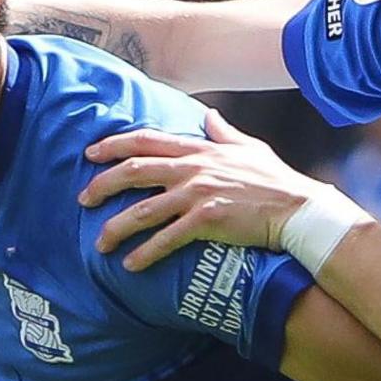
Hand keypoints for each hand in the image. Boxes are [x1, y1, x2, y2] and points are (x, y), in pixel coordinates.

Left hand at [81, 111, 319, 271]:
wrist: (297, 208)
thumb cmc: (276, 180)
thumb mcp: (250, 147)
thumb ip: (223, 132)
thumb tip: (208, 116)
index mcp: (199, 150)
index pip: (146, 140)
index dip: (114, 145)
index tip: (91, 154)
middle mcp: (192, 169)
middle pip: (134, 171)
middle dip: (103, 185)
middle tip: (83, 199)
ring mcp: (197, 195)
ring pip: (142, 210)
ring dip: (116, 228)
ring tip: (100, 243)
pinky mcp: (206, 222)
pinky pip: (166, 239)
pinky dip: (145, 253)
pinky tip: (131, 265)